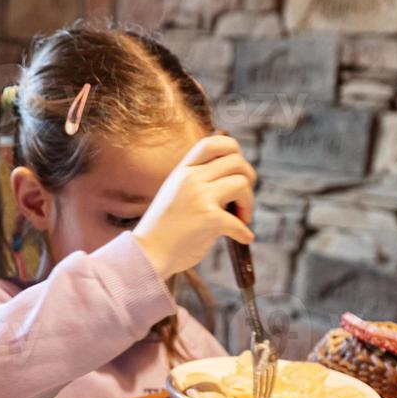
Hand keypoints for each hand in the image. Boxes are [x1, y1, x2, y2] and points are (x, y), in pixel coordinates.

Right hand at [132, 134, 255, 277]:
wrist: (147, 254)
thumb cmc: (165, 229)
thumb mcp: (176, 193)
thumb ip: (198, 181)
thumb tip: (236, 177)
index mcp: (183, 170)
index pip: (213, 143)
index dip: (234, 151)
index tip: (236, 170)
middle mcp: (191, 178)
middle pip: (237, 161)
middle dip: (249, 179)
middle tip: (243, 199)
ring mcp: (200, 197)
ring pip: (242, 184)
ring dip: (248, 203)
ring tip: (241, 218)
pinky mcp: (209, 218)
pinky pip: (239, 221)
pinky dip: (244, 233)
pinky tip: (243, 239)